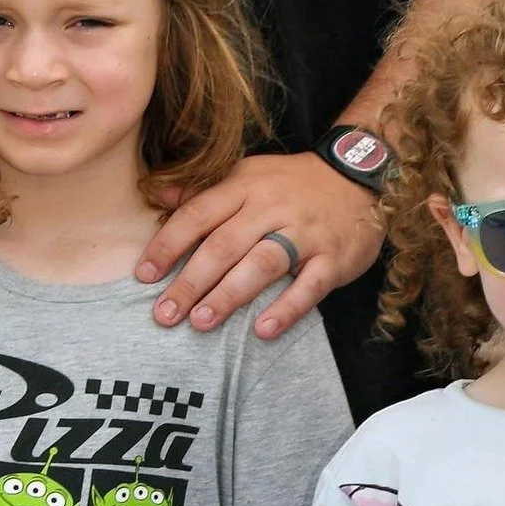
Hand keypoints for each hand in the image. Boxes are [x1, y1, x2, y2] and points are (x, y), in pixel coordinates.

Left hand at [138, 152, 383, 338]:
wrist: (360, 176)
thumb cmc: (293, 183)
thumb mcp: (248, 174)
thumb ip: (204, 190)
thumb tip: (157, 196)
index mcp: (245, 186)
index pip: (199, 214)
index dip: (169, 245)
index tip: (144, 275)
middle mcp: (272, 207)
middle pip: (225, 244)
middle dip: (191, 281)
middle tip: (165, 314)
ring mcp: (305, 233)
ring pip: (262, 264)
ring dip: (229, 295)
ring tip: (201, 321)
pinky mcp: (334, 257)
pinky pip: (309, 286)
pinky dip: (286, 309)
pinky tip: (262, 331)